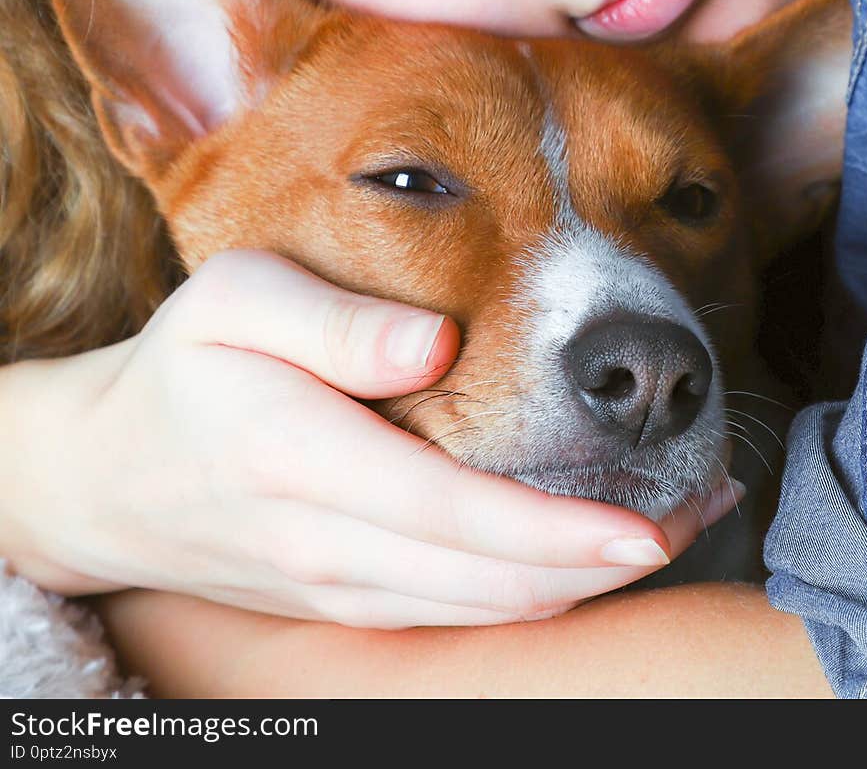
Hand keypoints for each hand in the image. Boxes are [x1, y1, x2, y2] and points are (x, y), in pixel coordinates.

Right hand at [1, 250, 739, 627]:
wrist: (111, 476)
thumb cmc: (183, 367)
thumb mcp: (229, 300)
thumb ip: (328, 318)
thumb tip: (434, 343)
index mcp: (300, 455)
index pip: (453, 515)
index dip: (560, 532)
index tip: (648, 521)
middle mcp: (327, 543)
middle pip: (492, 584)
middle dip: (608, 560)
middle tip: (704, 503)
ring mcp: (338, 587)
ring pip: (486, 615)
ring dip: (586, 582)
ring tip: (676, 521)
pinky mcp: (347, 603)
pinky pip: (459, 617)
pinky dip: (536, 593)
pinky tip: (585, 551)